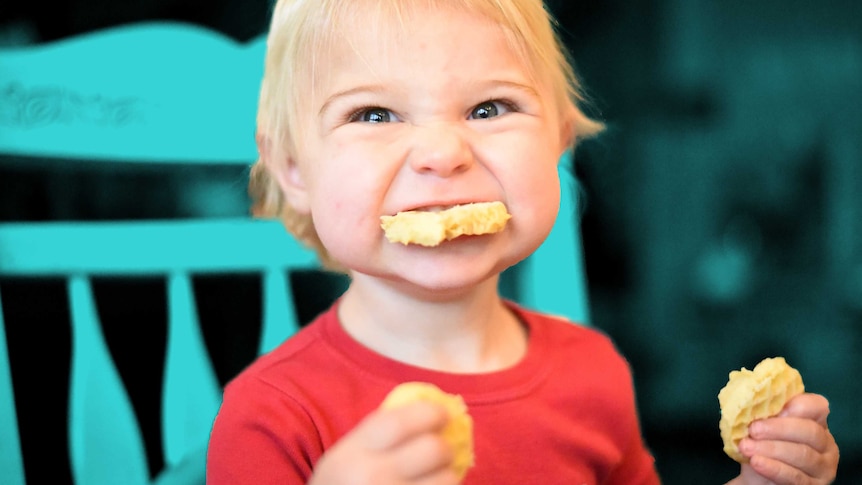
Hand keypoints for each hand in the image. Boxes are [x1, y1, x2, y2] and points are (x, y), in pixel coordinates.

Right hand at [308, 401, 459, 484]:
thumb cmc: (344, 482)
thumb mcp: (349, 453)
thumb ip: (381, 431)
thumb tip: (432, 409)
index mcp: (354, 453)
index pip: (398, 423)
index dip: (428, 413)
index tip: (442, 413)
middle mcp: (372, 477)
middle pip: (431, 449)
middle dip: (444, 446)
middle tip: (442, 449)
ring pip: (445, 478)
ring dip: (447, 474)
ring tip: (436, 475)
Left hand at [732, 393, 838, 484]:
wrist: (759, 480)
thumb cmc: (762, 447)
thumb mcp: (764, 429)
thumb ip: (766, 415)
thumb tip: (753, 401)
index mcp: (816, 422)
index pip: (817, 406)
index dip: (798, 404)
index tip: (772, 406)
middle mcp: (825, 444)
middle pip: (810, 431)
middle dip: (779, 429)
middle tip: (753, 429)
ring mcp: (823, 468)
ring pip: (803, 455)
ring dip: (772, 449)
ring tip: (746, 447)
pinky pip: (796, 477)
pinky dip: (774, 468)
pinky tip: (757, 462)